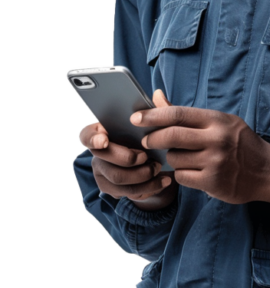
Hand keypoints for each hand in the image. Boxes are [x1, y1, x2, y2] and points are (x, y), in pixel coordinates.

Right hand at [78, 89, 177, 210]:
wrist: (157, 166)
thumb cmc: (149, 138)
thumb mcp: (154, 125)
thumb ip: (156, 111)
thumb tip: (159, 94)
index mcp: (102, 132)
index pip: (86, 135)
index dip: (93, 138)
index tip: (105, 139)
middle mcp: (99, 153)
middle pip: (104, 158)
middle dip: (127, 158)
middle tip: (146, 157)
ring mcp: (103, 172)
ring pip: (117, 178)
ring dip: (141, 174)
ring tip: (158, 168)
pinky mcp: (112, 190)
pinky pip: (128, 193)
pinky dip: (149, 187)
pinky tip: (163, 181)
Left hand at [131, 95, 269, 205]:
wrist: (267, 171)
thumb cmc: (239, 143)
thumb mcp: (219, 122)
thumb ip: (186, 113)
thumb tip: (156, 96)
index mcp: (217, 120)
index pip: (178, 114)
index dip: (152, 115)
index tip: (136, 118)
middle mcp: (217, 139)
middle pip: (171, 136)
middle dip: (153, 138)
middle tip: (147, 141)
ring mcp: (215, 162)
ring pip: (175, 158)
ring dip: (172, 158)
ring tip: (184, 157)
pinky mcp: (213, 182)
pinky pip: (182, 176)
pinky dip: (181, 174)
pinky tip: (192, 172)